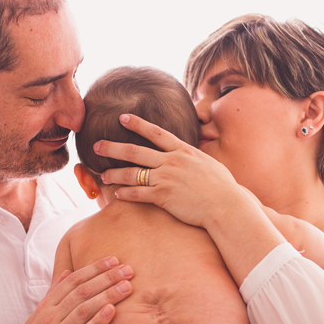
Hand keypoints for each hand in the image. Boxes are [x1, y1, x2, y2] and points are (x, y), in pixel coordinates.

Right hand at [6, 257, 133, 323]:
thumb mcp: (38, 321)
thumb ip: (53, 298)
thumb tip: (67, 273)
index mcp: (44, 309)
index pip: (71, 281)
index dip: (93, 269)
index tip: (113, 260)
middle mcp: (48, 320)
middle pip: (80, 292)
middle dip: (105, 278)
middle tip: (128, 269)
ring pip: (83, 310)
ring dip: (107, 295)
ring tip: (127, 287)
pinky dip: (96, 322)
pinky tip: (111, 311)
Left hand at [94, 113, 251, 229]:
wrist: (226, 205)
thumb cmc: (223, 187)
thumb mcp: (209, 164)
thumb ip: (194, 158)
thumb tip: (191, 155)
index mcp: (183, 151)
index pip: (156, 132)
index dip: (137, 124)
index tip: (122, 117)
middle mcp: (172, 161)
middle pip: (135, 151)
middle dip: (113, 147)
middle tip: (97, 145)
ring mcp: (166, 178)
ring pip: (133, 173)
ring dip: (115, 174)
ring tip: (102, 176)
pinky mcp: (163, 196)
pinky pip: (138, 194)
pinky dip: (125, 194)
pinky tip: (116, 194)